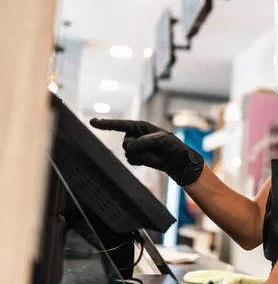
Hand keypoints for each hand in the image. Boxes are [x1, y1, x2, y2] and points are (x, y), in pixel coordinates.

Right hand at [89, 118, 203, 186]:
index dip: (105, 123)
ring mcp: (135, 147)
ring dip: (145, 157)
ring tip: (157, 155)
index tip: (92, 122)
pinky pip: (133, 161)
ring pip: (129, 154)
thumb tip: (130, 147)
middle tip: (156, 149)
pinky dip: (145, 161)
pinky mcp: (136, 157)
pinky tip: (154, 159)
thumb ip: (144, 141)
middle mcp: (134, 135)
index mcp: (140, 126)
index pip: (120, 125)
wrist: (178, 160)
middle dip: (142, 149)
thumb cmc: (173, 146)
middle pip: (126, 144)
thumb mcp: (161, 140)